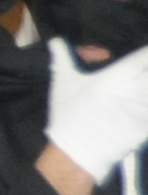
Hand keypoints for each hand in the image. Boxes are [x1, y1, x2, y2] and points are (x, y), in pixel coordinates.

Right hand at [44, 36, 147, 182]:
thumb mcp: (62, 83)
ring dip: (146, 88)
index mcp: (116, 76)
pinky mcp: (146, 125)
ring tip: (141, 89)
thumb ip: (63, 57)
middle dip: (147, 69)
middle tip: (141, 72)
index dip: (146, 54)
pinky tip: (143, 103)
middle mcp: (135, 90)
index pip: (143, 57)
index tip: (144, 54)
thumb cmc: (69, 115)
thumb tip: (57, 41)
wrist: (76, 153)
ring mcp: (144, 108)